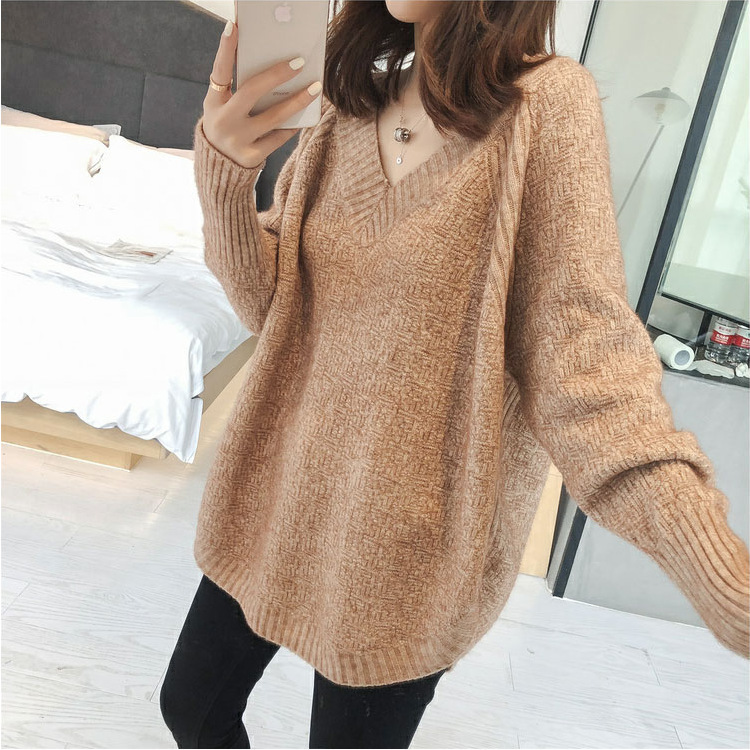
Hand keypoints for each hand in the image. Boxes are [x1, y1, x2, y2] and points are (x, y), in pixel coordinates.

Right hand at [201, 19, 321, 168]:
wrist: (220, 169)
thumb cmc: (228, 127)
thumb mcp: (223, 108)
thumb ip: (239, 90)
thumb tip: (272, 67)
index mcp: (213, 103)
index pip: (219, 72)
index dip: (225, 49)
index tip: (234, 26)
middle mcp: (223, 121)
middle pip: (252, 91)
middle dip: (277, 74)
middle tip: (299, 62)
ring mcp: (238, 140)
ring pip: (274, 116)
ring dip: (297, 100)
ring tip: (315, 88)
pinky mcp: (252, 156)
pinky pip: (278, 137)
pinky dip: (292, 125)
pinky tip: (305, 115)